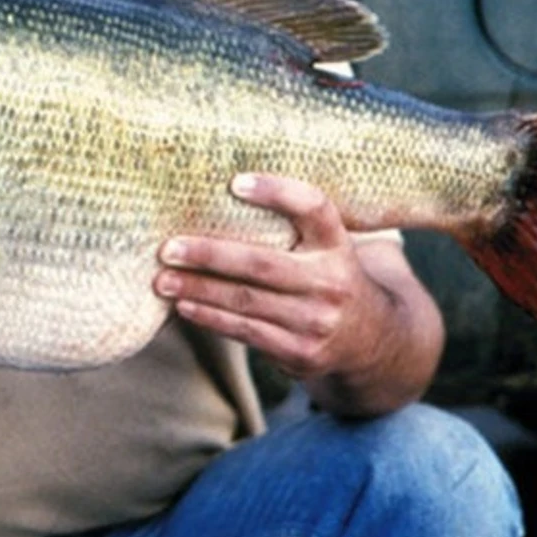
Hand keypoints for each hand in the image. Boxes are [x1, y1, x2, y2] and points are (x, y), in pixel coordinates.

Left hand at [154, 173, 392, 381]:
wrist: (374, 341)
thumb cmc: (329, 277)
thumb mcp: (328, 246)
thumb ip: (293, 224)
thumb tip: (221, 191)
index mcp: (337, 243)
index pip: (314, 207)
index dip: (277, 192)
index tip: (236, 182)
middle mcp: (331, 281)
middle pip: (262, 263)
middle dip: (209, 254)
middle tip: (169, 248)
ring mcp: (317, 321)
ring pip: (246, 301)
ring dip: (198, 290)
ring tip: (163, 280)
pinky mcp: (302, 353)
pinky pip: (247, 332)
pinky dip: (211, 318)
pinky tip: (184, 306)